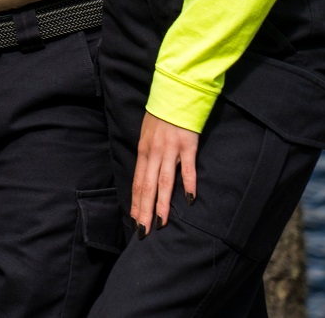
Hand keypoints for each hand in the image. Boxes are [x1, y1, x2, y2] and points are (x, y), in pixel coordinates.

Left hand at [131, 111, 199, 234]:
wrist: (175, 93)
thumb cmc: (160, 116)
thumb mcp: (147, 135)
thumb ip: (148, 156)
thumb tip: (146, 178)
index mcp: (143, 151)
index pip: (137, 183)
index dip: (136, 203)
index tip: (134, 222)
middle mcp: (154, 152)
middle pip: (147, 186)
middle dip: (144, 210)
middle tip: (143, 231)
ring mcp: (170, 149)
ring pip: (164, 181)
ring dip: (162, 203)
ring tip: (160, 223)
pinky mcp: (187, 144)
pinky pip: (188, 167)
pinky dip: (189, 183)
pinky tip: (189, 200)